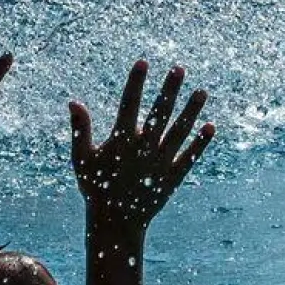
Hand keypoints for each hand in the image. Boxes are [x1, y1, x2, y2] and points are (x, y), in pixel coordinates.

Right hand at [69, 61, 214, 231]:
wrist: (115, 222)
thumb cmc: (96, 188)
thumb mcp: (82, 158)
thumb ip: (79, 129)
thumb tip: (73, 101)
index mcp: (121, 141)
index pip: (129, 104)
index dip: (135, 82)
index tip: (143, 61)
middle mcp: (144, 148)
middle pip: (159, 113)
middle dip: (169, 89)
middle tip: (179, 68)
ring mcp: (161, 162)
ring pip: (179, 131)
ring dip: (191, 111)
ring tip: (202, 91)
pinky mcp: (173, 177)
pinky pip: (189, 156)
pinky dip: (200, 142)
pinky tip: (211, 126)